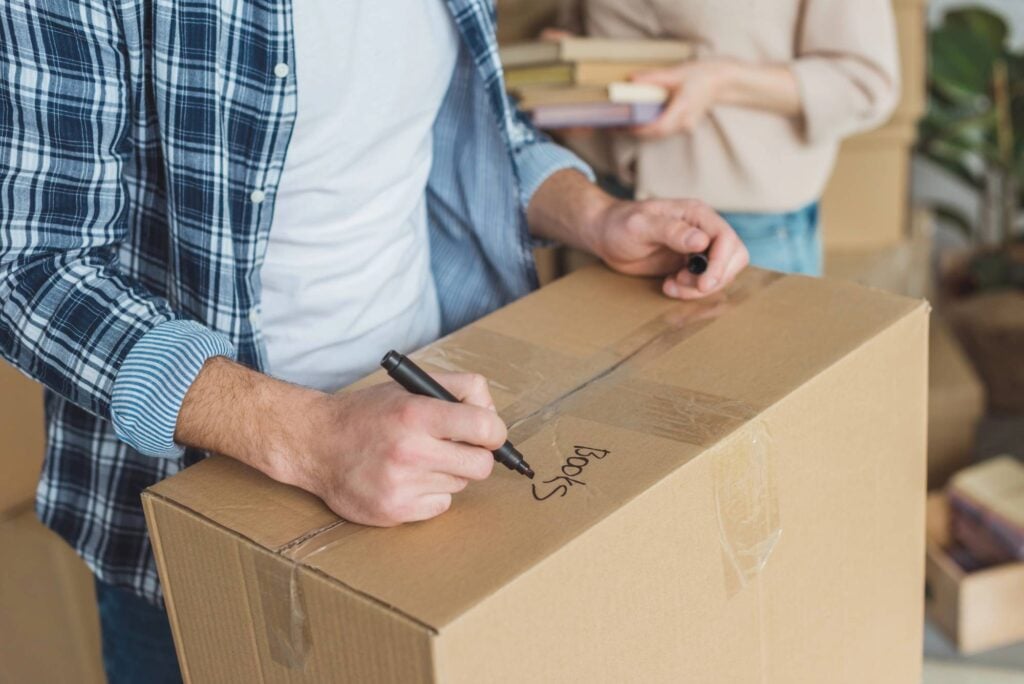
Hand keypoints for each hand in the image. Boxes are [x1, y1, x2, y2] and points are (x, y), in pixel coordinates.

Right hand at [295, 375, 504, 525]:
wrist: (315, 444)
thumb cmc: (368, 414)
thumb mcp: (411, 387)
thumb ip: (459, 390)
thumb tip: (494, 416)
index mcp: (416, 413)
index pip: (484, 427)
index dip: (495, 432)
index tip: (489, 434)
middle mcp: (410, 450)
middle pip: (481, 465)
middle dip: (476, 456)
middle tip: (456, 448)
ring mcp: (402, 485)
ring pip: (460, 485)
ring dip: (448, 473)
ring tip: (417, 460)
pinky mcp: (394, 511)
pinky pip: (440, 506)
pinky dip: (431, 494)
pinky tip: (407, 480)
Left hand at [589, 196, 748, 298]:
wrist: (605, 235)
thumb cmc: (619, 224)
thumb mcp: (640, 226)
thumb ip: (670, 231)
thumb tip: (701, 241)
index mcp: (696, 214)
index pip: (727, 239)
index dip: (720, 264)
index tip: (703, 283)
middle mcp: (703, 230)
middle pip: (733, 258)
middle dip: (714, 278)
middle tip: (684, 285)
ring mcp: (697, 249)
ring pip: (721, 273)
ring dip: (700, 287)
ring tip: (672, 285)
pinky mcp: (689, 265)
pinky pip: (704, 282)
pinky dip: (691, 291)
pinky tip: (669, 286)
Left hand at [631, 60, 732, 137]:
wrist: (723, 82)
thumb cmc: (702, 75)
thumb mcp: (676, 73)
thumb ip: (653, 78)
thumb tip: (632, 79)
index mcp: (683, 107)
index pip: (658, 126)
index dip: (639, 129)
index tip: (622, 126)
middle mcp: (685, 121)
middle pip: (656, 133)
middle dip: (635, 132)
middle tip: (615, 126)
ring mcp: (686, 126)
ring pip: (660, 134)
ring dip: (642, 131)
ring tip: (622, 124)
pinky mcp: (684, 126)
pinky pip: (665, 130)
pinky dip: (651, 127)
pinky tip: (639, 121)